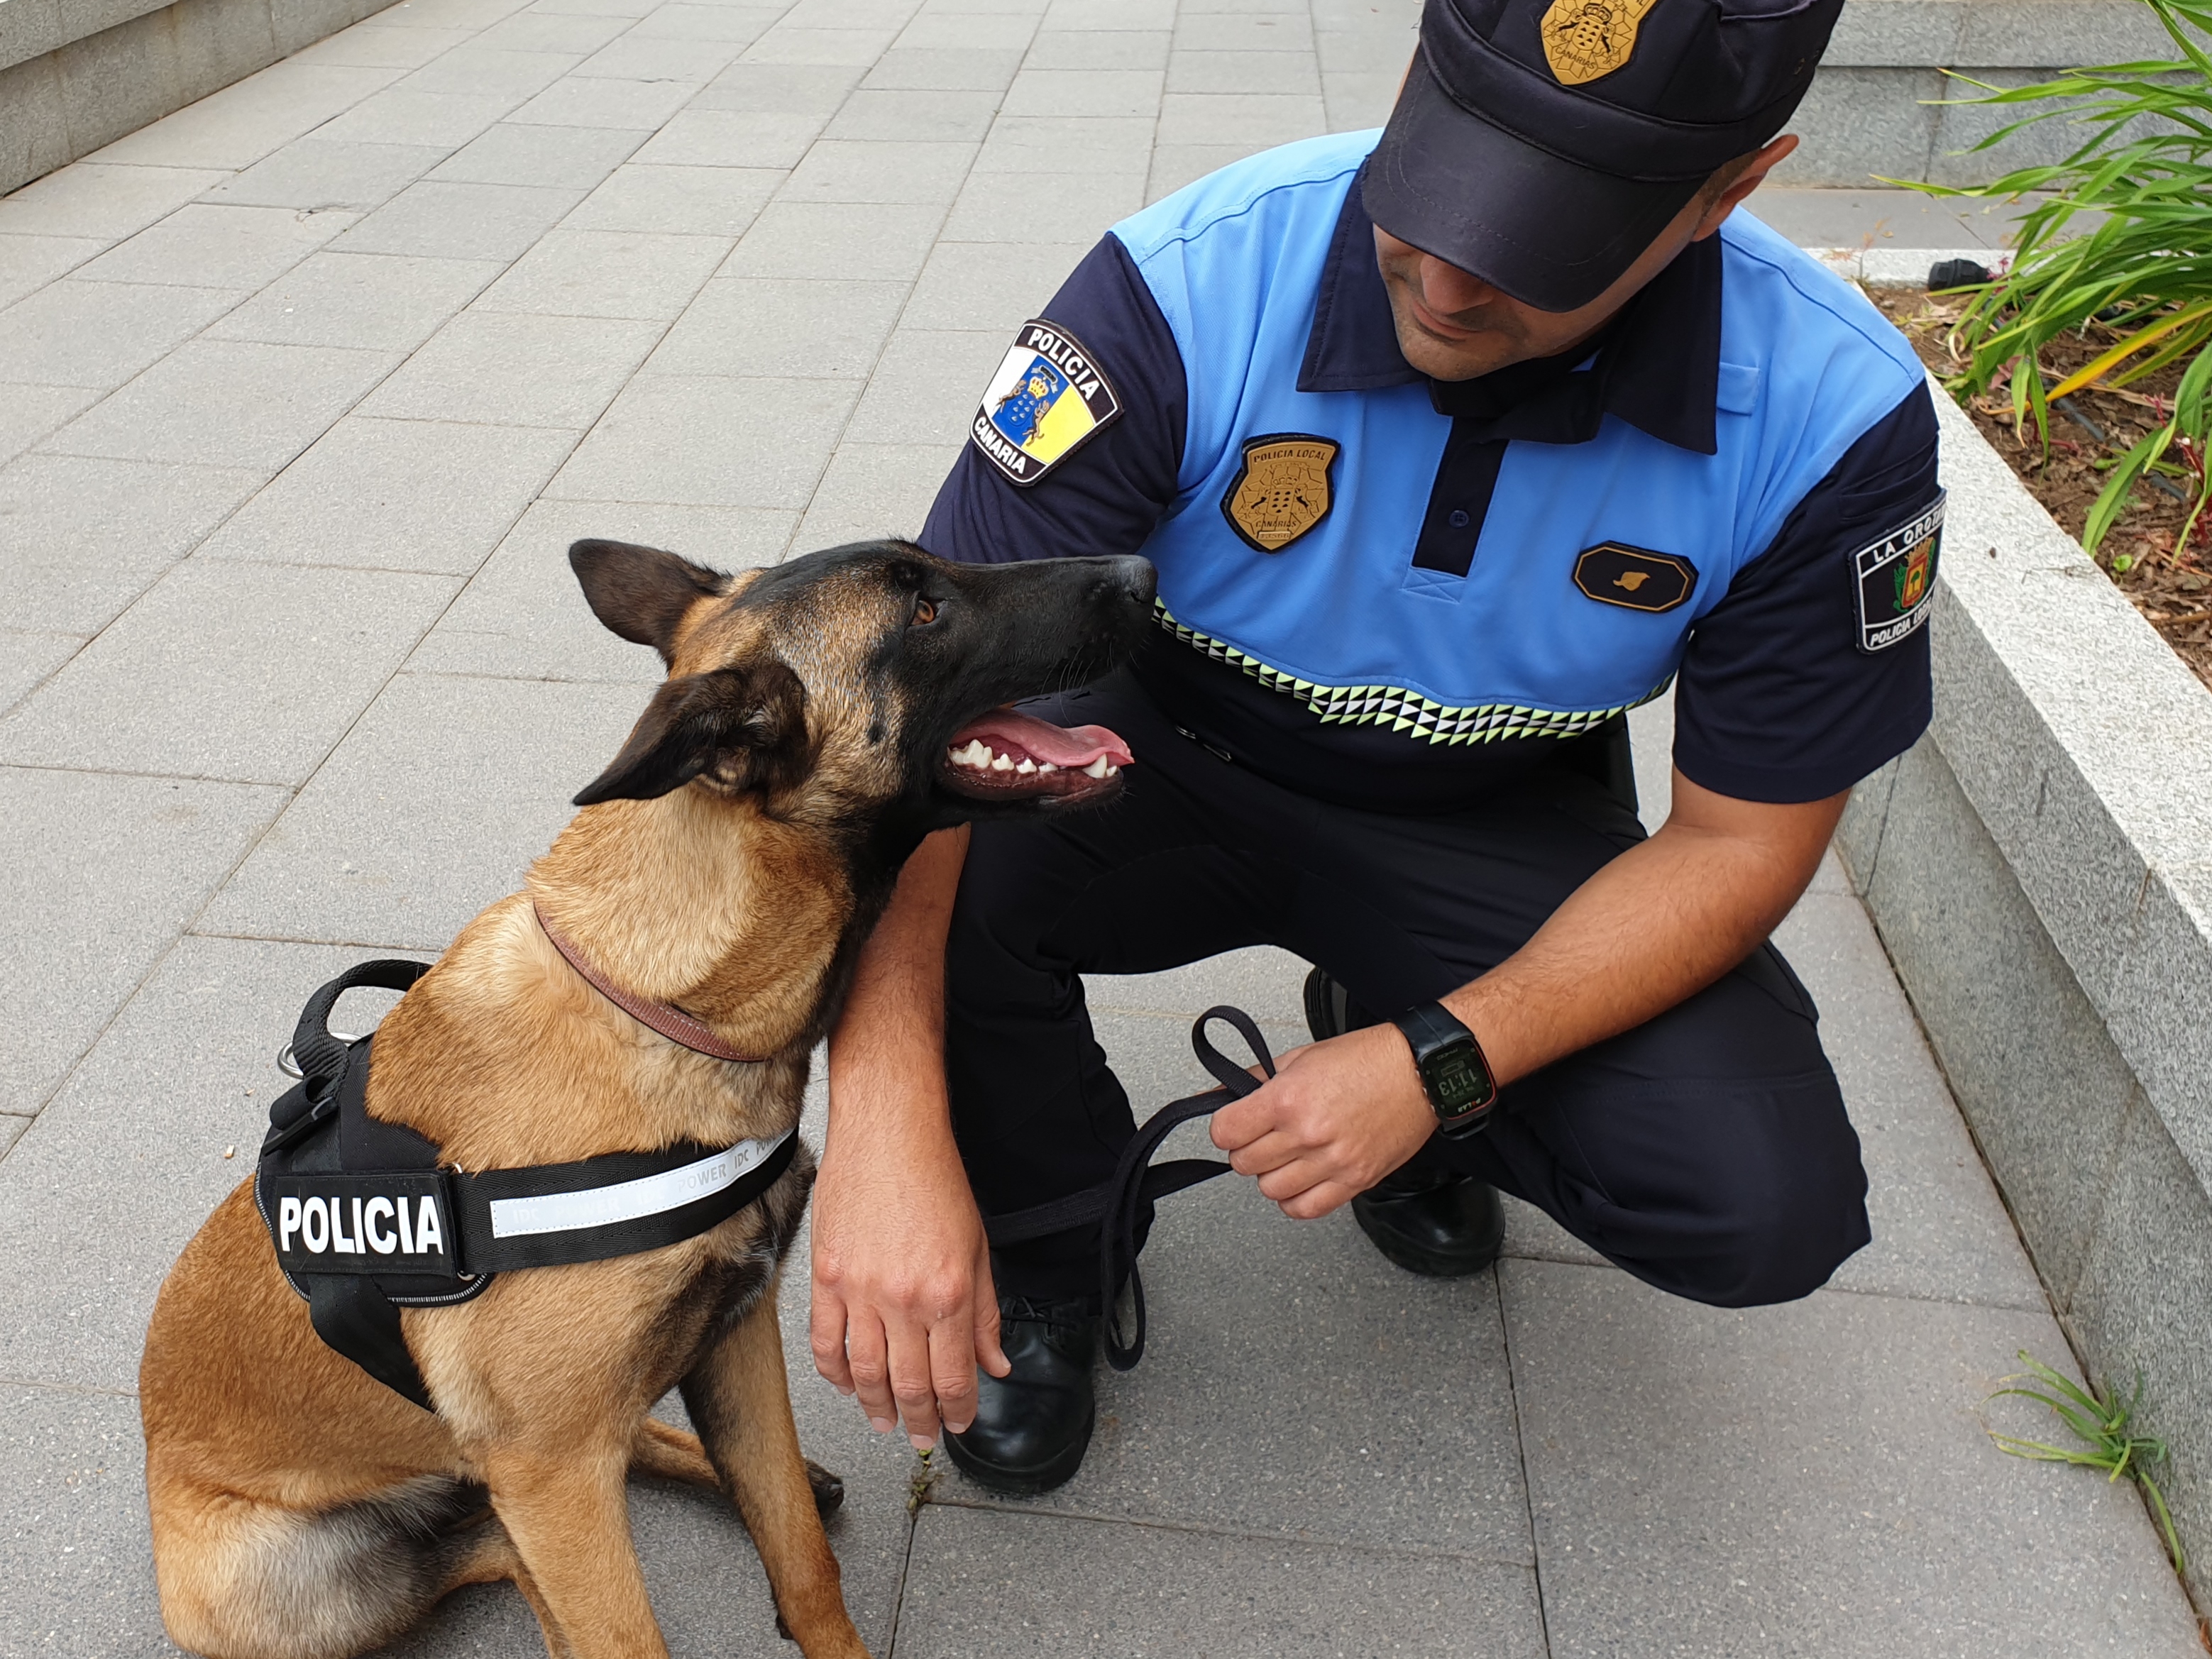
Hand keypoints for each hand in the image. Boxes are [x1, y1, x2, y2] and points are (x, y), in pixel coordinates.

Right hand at [809, 1127, 1010, 1447]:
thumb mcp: (980, 1248)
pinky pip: (825, 1343)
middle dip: (920, 1421)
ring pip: (865, 1374)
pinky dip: (835, 1373)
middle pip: (910, 1385)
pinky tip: (846, 1385)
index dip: (958, 1411)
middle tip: (923, 1436)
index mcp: (948, 1294)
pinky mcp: (826, 1277)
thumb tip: (997, 1364)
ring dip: (876, 1406)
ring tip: (885, 1421)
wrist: (888, 1133)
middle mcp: (903, 1300)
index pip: (955, 1377)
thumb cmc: (936, 1180)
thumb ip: (986, 1314)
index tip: (959, 1424)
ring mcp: (859, 1291)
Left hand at [1208, 1023, 1435, 1218]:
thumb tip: (1219, 1096)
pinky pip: (1305, 1209)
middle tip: (1264, 1135)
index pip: (1226, 1132)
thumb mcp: (1301, 1057)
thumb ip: (1256, 1080)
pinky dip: (1295, 1199)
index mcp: (1289, 1099)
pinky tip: (1303, 1178)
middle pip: (1245, 1164)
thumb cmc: (1367, 1060)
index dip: (1227, 1127)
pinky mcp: (1355, 1181)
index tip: (1235, 1123)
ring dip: (1272, 1174)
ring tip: (1288, 1155)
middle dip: (1248, 1148)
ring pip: (1270, 1190)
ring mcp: (1332, 1162)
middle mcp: (1308, 1134)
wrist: (1418, 1072)